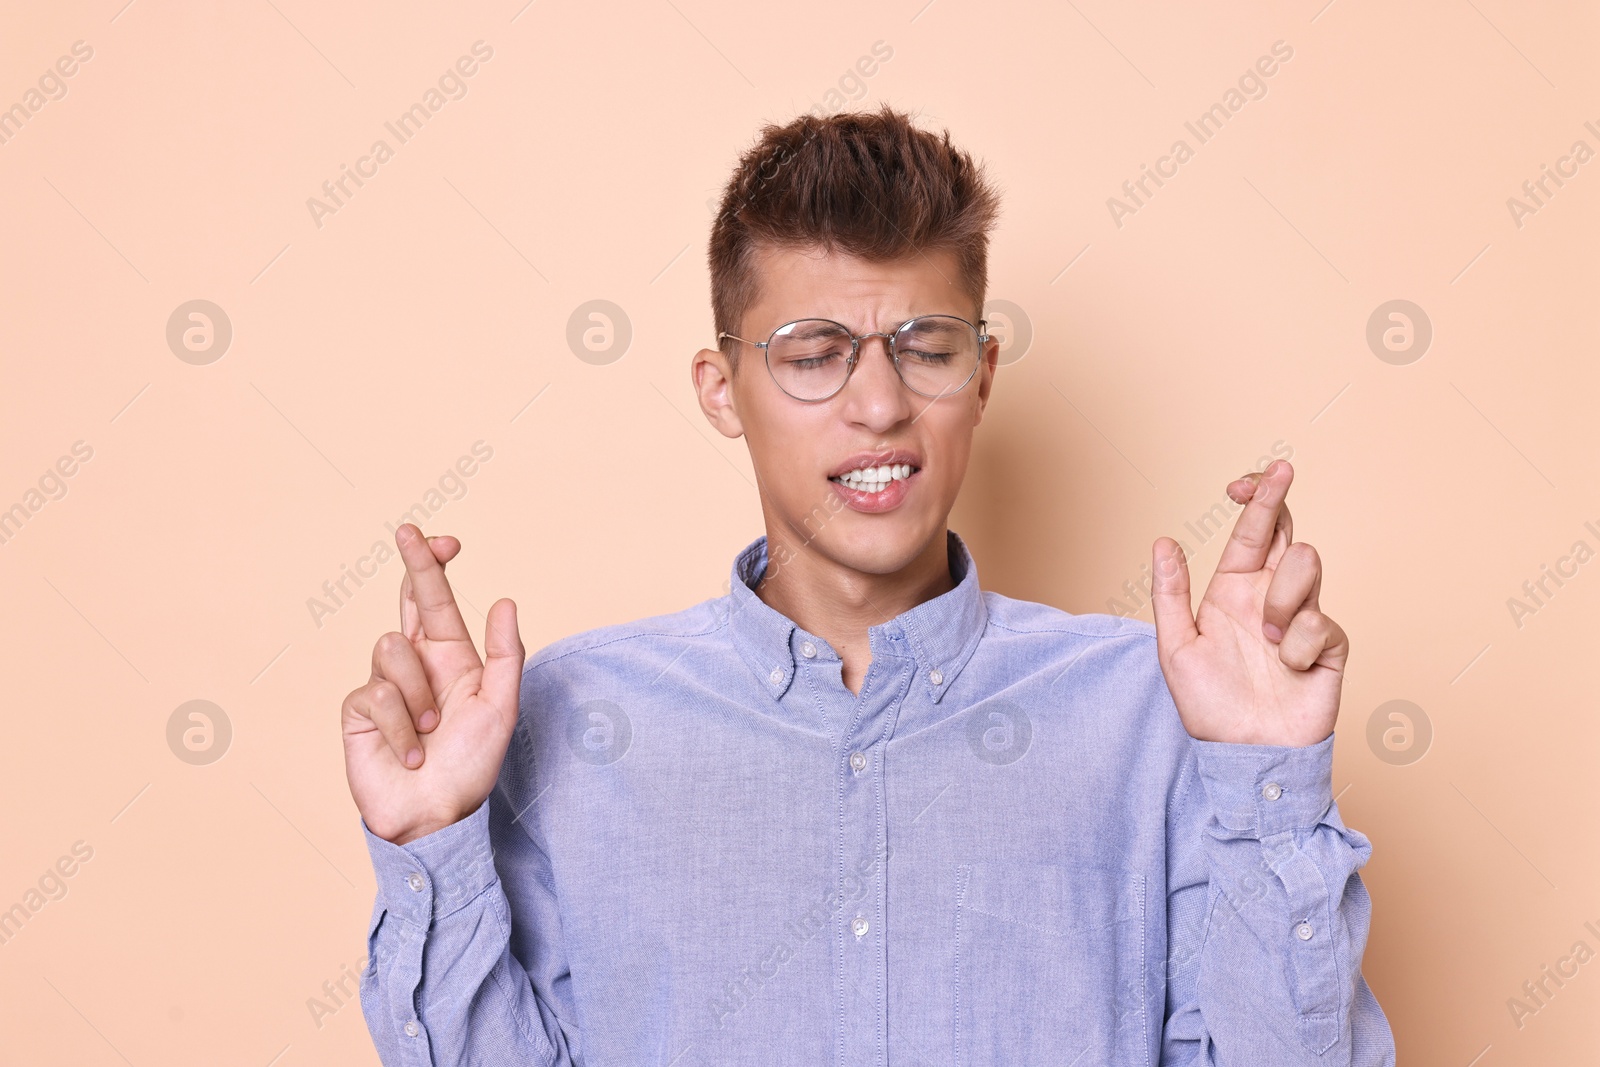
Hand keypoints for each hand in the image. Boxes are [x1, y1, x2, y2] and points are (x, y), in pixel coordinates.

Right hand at [341, 524, 524, 844]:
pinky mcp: (359, 710)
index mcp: (450, 658)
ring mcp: (384, 684)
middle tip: (409, 530)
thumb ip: (506, 654)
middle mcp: (415, 664)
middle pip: (407, 601)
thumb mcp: (500, 707)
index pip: (437, 602)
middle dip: (411, 565)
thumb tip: (505, 601)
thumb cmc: (470, 765)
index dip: (434, 567)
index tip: (444, 540)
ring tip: (430, 731)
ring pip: (392, 647)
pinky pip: (377, 693)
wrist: (434, 816)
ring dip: (419, 693)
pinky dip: (401, 727)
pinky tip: (410, 753)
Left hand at [1149, 460, 1346, 746]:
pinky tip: (1289, 668)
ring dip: (1283, 594)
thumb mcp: (1175, 647)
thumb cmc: (1210, 706)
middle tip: (1279, 470)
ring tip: (1267, 635)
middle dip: (1281, 496)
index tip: (1245, 479)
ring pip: (1306, 563)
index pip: (1250, 532)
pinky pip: (1321, 622)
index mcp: (1234, 590)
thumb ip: (1170, 594)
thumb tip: (1162, 541)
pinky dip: (1299, 644)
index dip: (1255, 498)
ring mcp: (1303, 617)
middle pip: (1287, 531)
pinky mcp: (1330, 645)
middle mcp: (1270, 596)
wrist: (1247, 754)